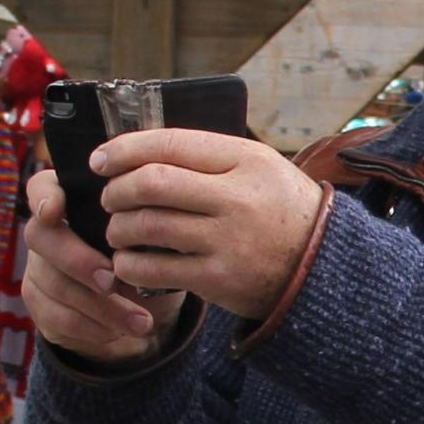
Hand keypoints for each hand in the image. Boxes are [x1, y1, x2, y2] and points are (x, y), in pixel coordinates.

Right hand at [20, 165, 180, 363]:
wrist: (144, 310)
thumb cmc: (149, 261)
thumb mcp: (154, 242)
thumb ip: (147, 227)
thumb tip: (157, 229)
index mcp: (73, 205)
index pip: (42, 187)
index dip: (43, 196)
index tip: (54, 209)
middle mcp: (48, 233)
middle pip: (41, 237)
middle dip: (78, 261)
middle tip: (112, 281)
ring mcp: (39, 269)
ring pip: (55, 283)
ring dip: (100, 306)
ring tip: (141, 322)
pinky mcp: (40, 304)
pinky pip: (57, 316)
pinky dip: (93, 327)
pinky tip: (119, 331)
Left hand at [93, 130, 329, 324]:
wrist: (323, 267)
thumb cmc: (281, 210)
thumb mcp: (259, 167)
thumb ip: (208, 157)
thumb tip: (139, 152)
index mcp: (246, 160)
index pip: (171, 143)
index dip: (125, 149)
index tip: (100, 159)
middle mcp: (237, 198)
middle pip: (152, 183)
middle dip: (116, 190)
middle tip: (109, 197)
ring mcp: (228, 241)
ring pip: (147, 226)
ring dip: (119, 228)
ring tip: (118, 230)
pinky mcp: (219, 280)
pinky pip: (154, 269)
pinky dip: (129, 264)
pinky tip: (128, 261)